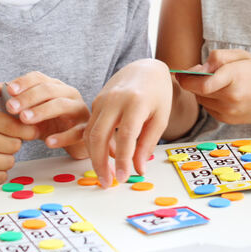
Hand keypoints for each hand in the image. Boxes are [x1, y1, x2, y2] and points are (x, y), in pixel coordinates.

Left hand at [5, 72, 89, 158]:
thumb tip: (0, 98)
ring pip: (62, 105)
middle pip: (48, 89)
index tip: (9, 90)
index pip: (39, 78)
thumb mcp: (34, 114)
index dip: (24, 82)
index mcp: (55, 86)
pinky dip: (62, 137)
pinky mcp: (86, 128)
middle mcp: (69, 94)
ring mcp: (79, 110)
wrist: (77, 142)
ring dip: (42, 111)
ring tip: (25, 119)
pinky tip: (49, 142)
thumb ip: (20, 107)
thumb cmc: (52, 125)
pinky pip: (75, 131)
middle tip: (11, 107)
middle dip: (28, 97)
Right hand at [84, 59, 171, 186]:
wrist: (145, 68)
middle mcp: (115, 99)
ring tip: (105, 175)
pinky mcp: (96, 101)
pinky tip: (105, 157)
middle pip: (99, 136)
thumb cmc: (157, 93)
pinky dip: (94, 145)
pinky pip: (90, 127)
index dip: (122, 159)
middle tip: (107, 183)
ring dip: (93, 157)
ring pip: (90, 133)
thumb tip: (138, 169)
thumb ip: (148, 143)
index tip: (123, 177)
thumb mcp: (160, 118)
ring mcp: (102, 99)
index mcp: (136, 102)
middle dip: (100, 163)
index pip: (126, 135)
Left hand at [177, 49, 250, 124]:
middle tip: (198, 73)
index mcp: (234, 77)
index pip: (200, 83)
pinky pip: (209, 108)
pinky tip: (223, 94)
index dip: (186, 77)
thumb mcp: (242, 56)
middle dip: (193, 82)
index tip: (180, 72)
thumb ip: (218, 57)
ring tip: (217, 83)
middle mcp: (230, 97)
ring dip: (202, 91)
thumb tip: (198, 68)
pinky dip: (210, 100)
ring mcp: (229, 111)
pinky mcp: (229, 120)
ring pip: (201, 100)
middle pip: (197, 91)